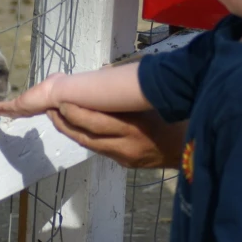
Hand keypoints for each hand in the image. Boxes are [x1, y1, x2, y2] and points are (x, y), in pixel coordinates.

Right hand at [0, 73, 65, 118]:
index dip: (24, 108)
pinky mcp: (18, 105)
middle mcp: (33, 108)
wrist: (57, 93)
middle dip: (11, 112)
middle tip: (2, 113)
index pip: (30, 107)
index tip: (19, 109)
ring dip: (4, 112)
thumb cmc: (57, 87)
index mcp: (40, 102)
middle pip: (19, 112)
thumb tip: (52, 78)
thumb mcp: (53, 82)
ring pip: (12, 111)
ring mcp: (25, 108)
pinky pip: (7, 107)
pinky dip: (0, 108)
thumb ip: (51, 82)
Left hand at [45, 103, 186, 168]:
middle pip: (86, 135)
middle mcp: (126, 144)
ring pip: (89, 144)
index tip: (60, 100)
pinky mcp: (125, 163)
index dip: (74, 112)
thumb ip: (126, 92)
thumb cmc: (174, 115)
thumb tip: (101, 78)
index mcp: (135, 125)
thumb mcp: (151, 100)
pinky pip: (100, 149)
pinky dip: (85, 137)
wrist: (190, 147)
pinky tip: (75, 128)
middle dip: (65, 121)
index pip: (96, 121)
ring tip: (55, 116)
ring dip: (70, 130)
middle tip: (50, 108)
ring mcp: (125, 156)